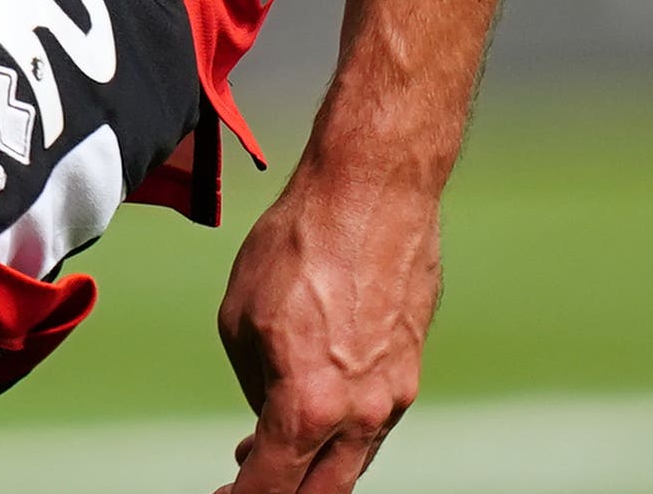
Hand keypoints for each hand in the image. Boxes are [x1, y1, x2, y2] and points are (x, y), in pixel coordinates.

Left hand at [212, 158, 441, 492]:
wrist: (373, 188)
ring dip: (314, 468)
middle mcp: (359, 413)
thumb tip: (267, 414)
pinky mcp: (411, 368)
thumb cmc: (301, 242)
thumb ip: (254, 384)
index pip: (269, 488)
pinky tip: (318, 410)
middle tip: (245, 489)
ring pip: (352, 463)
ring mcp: (393, 394)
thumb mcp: (240, 319)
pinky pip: (374, 422)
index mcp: (307, 405)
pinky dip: (343, 432)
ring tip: (274, 451)